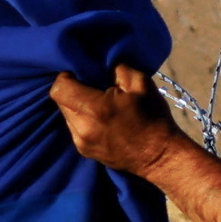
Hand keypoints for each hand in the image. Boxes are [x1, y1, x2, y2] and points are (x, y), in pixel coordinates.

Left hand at [49, 61, 181, 174]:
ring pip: (66, 115)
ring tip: (96, 102)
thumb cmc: (153, 118)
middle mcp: (82, 128)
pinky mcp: (84, 151)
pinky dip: (82, 119)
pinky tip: (99, 118)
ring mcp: (81, 143)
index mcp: (94, 109)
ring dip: (76, 105)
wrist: (160, 156)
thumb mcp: (141, 83)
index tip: (81, 73)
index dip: (66, 76)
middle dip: (72, 90)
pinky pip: (74, 128)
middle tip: (91, 85)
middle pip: (60, 101)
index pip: (59, 88)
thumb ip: (117, 68)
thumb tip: (101, 64)